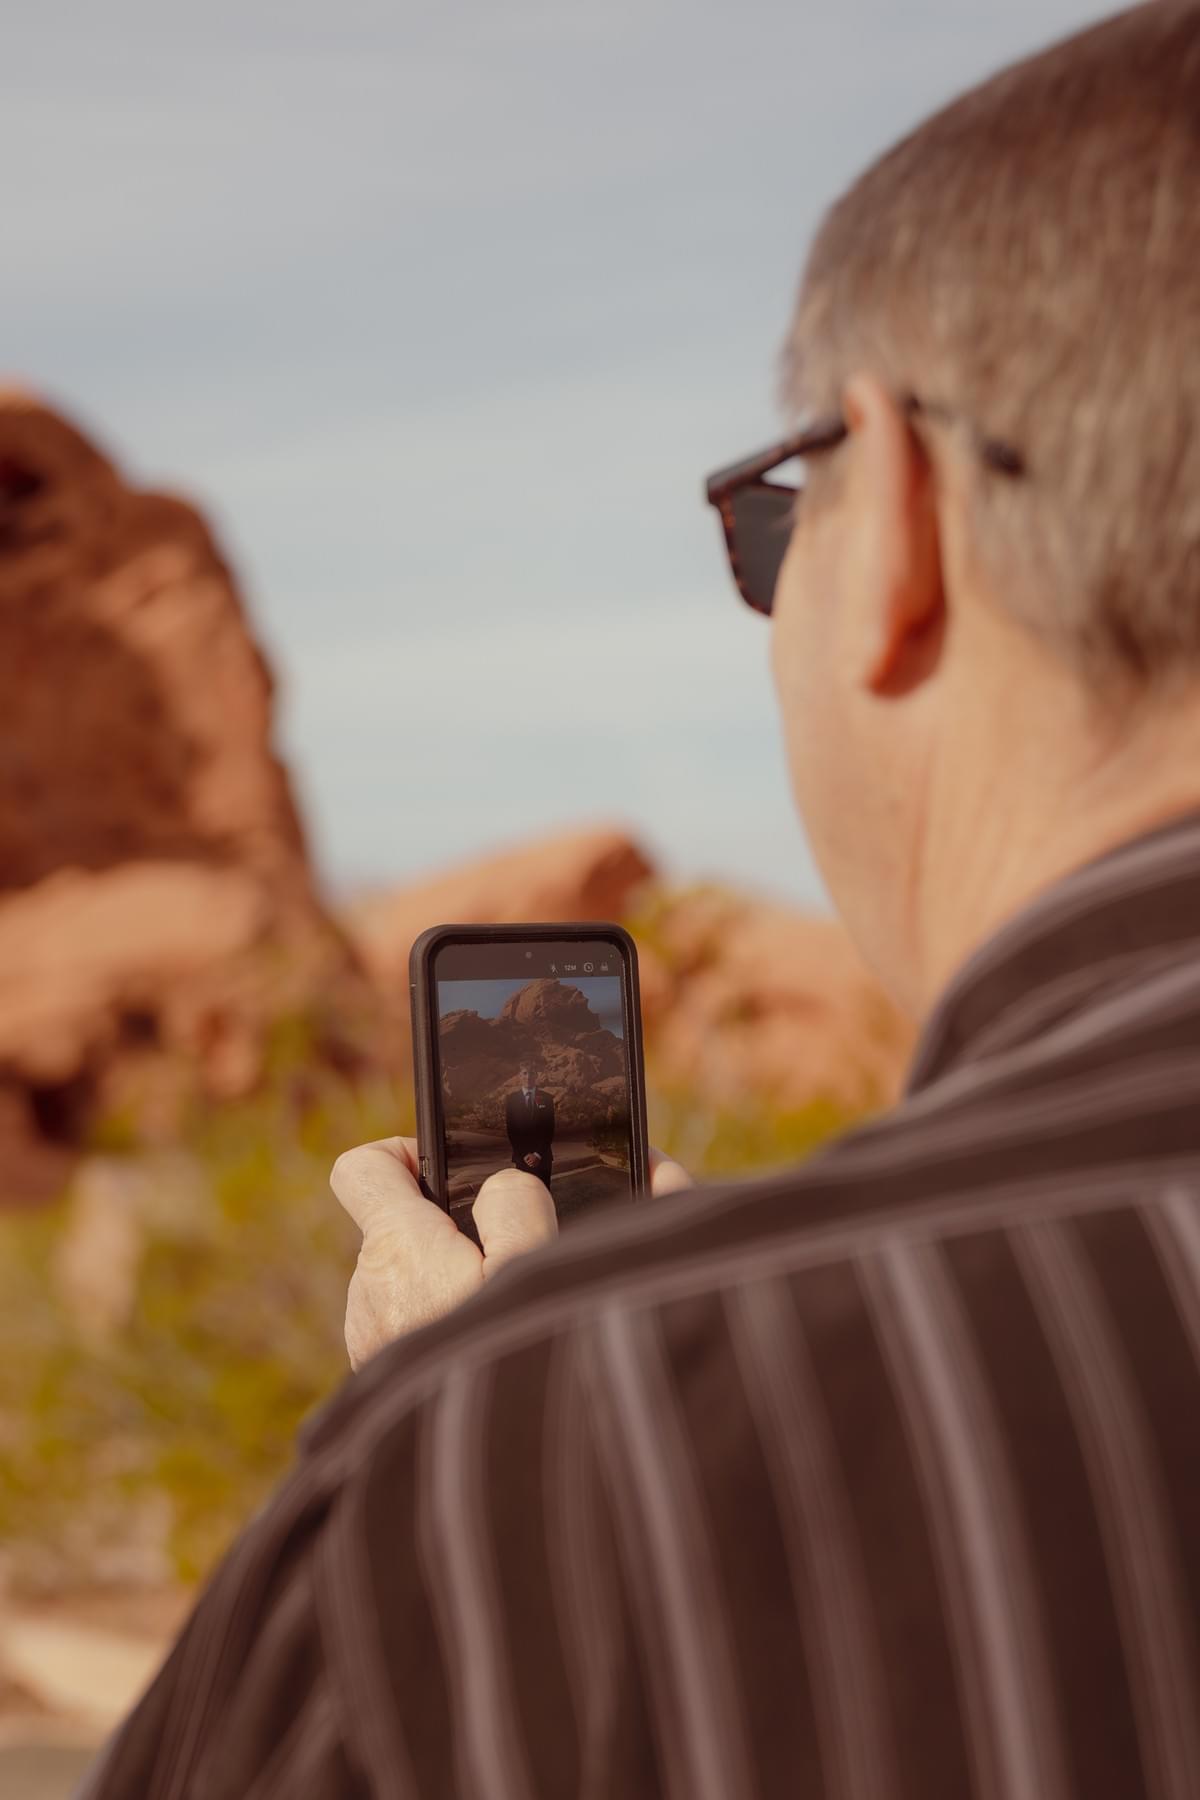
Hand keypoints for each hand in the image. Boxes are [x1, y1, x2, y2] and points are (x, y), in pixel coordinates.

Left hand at [332, 1138, 692, 1366]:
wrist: (485, 1488)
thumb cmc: (513, 1366)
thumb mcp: (538, 1261)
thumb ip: (518, 1202)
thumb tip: (504, 1187)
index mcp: (398, 1248)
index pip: (363, 1167)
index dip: (405, 1153)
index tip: (453, 1171)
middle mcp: (369, 1293)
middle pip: (400, 1230)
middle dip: (452, 1233)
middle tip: (513, 1255)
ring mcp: (372, 1345)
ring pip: (410, 1287)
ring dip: (451, 1290)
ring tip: (508, 1317)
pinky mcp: (384, 1391)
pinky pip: (412, 1336)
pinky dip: (446, 1334)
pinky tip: (489, 1361)